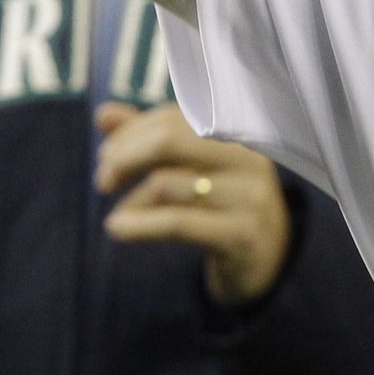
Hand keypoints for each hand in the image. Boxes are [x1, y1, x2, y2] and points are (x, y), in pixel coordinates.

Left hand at [94, 102, 293, 305]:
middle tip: (103, 181)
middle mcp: (248, 158)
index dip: (131, 132)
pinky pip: (177, 223)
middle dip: (125, 157)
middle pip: (170, 140)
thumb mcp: (192, 169)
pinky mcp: (241, 235)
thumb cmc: (223, 205)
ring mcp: (248, 196)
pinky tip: (116, 228)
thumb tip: (104, 114)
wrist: (270, 260)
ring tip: (118, 218)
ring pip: (167, 184)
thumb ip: (150, 139)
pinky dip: (138, 224)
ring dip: (131, 201)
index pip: (172, 117)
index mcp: (238, 132)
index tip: (106, 155)